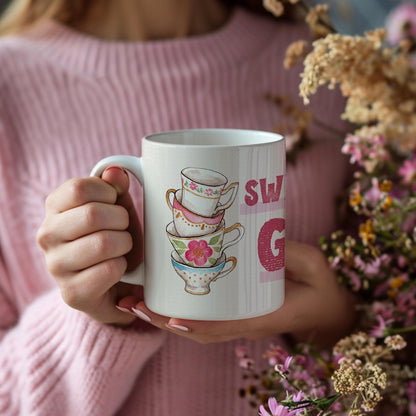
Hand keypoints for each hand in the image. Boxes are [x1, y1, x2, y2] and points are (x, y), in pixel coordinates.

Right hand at [37, 167, 143, 325]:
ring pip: (103, 243)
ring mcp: (56, 266)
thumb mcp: (116, 207)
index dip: (109, 193)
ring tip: (121, 249)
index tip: (115, 203)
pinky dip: (122, 266)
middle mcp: (47, 235)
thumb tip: (116, 171)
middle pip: (93, 215)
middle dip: (121, 220)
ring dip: (124, 245)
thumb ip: (115, 187)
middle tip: (123, 229)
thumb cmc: (113, 237)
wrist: (113, 283)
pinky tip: (117, 268)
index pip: (79, 188)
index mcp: (54, 208)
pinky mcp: (72, 293)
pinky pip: (110, 269)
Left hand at [118, 240, 355, 344]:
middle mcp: (245, 322)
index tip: (168, 316)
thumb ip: (289, 252)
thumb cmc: (321, 287)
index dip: (194, 324)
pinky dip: (179, 311)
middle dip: (163, 319)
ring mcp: (238, 318)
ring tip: (133, 300)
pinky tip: (160, 296)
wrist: (328, 307)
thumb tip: (260, 236)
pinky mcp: (236, 310)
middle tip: (131, 301)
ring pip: (195, 325)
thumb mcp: (311, 265)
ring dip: (163, 316)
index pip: (223, 327)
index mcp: (263, 316)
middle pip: (197, 329)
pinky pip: (203, 316)